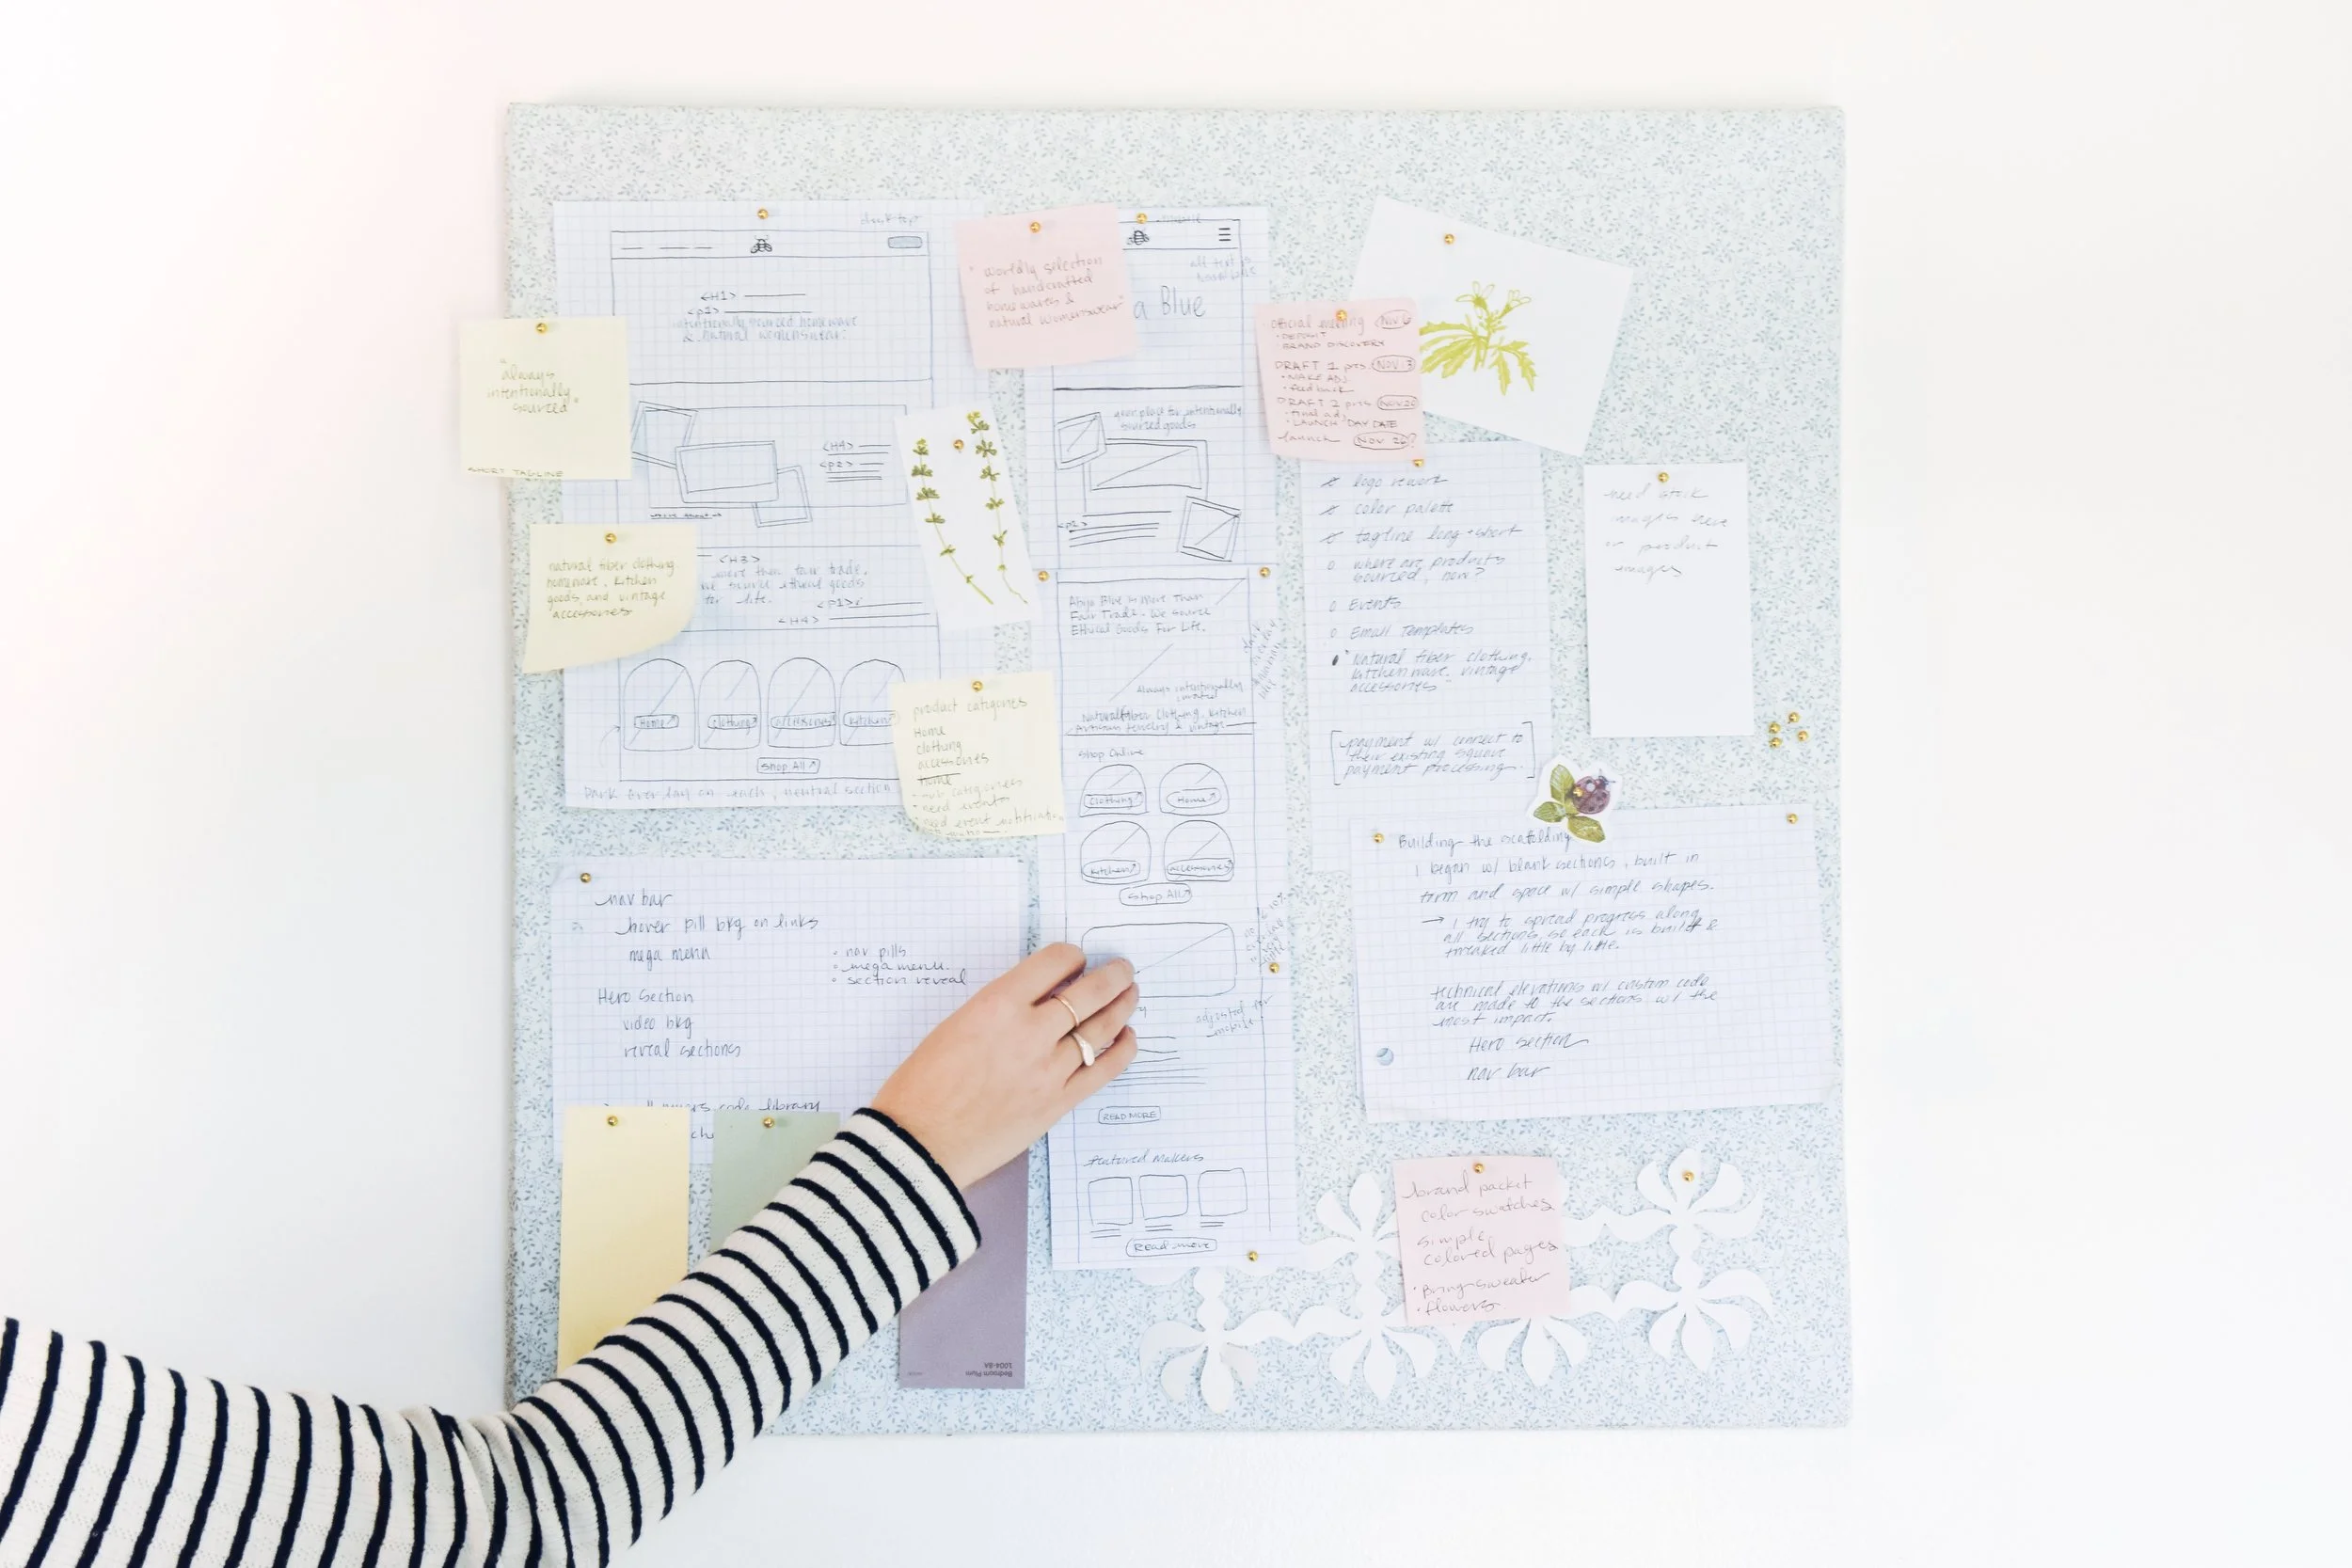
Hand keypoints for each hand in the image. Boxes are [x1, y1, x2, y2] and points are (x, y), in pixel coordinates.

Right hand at [868, 943, 1138, 1187]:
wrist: (919, 1144)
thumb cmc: (923, 1087)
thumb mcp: (954, 1027)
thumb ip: (998, 1012)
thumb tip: (1035, 1003)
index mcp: (997, 1004)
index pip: (1054, 962)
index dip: (1072, 956)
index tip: (1076, 960)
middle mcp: (1029, 1031)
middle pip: (1090, 992)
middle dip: (1112, 975)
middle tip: (1122, 969)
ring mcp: (1049, 1069)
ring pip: (1102, 1028)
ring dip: (1122, 1006)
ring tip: (1130, 996)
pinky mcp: (1058, 1103)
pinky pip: (1104, 1070)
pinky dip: (1122, 1050)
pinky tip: (1127, 1038)